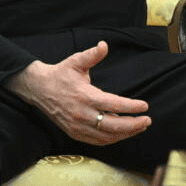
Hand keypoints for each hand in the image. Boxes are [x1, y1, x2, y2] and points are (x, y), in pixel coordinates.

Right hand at [6, 41, 150, 145]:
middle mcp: (81, 114)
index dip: (131, 107)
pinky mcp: (74, 133)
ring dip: (125, 134)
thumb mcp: (75, 61)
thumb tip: (104, 45)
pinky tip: (123, 133)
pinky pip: (97, 141)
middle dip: (133, 125)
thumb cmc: (60, 74)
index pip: (113, 105)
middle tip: (148, 120)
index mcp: (84, 96)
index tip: (145, 106)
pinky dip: (112, 139)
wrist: (38, 89)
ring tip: (140, 127)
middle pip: (112, 125)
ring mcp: (77, 126)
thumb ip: (92, 55)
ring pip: (106, 136)